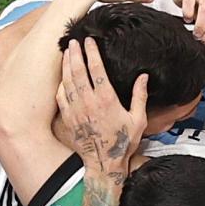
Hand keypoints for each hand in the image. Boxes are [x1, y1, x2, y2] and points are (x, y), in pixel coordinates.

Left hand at [58, 37, 146, 182]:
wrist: (104, 164)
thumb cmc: (122, 144)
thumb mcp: (138, 120)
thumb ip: (140, 96)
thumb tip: (143, 77)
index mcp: (107, 99)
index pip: (96, 68)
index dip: (91, 52)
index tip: (89, 41)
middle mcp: (89, 102)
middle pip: (78, 70)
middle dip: (75, 53)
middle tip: (73, 41)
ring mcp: (76, 110)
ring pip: (67, 81)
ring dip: (66, 64)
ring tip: (66, 52)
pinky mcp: (69, 118)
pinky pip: (62, 96)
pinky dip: (61, 83)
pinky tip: (62, 76)